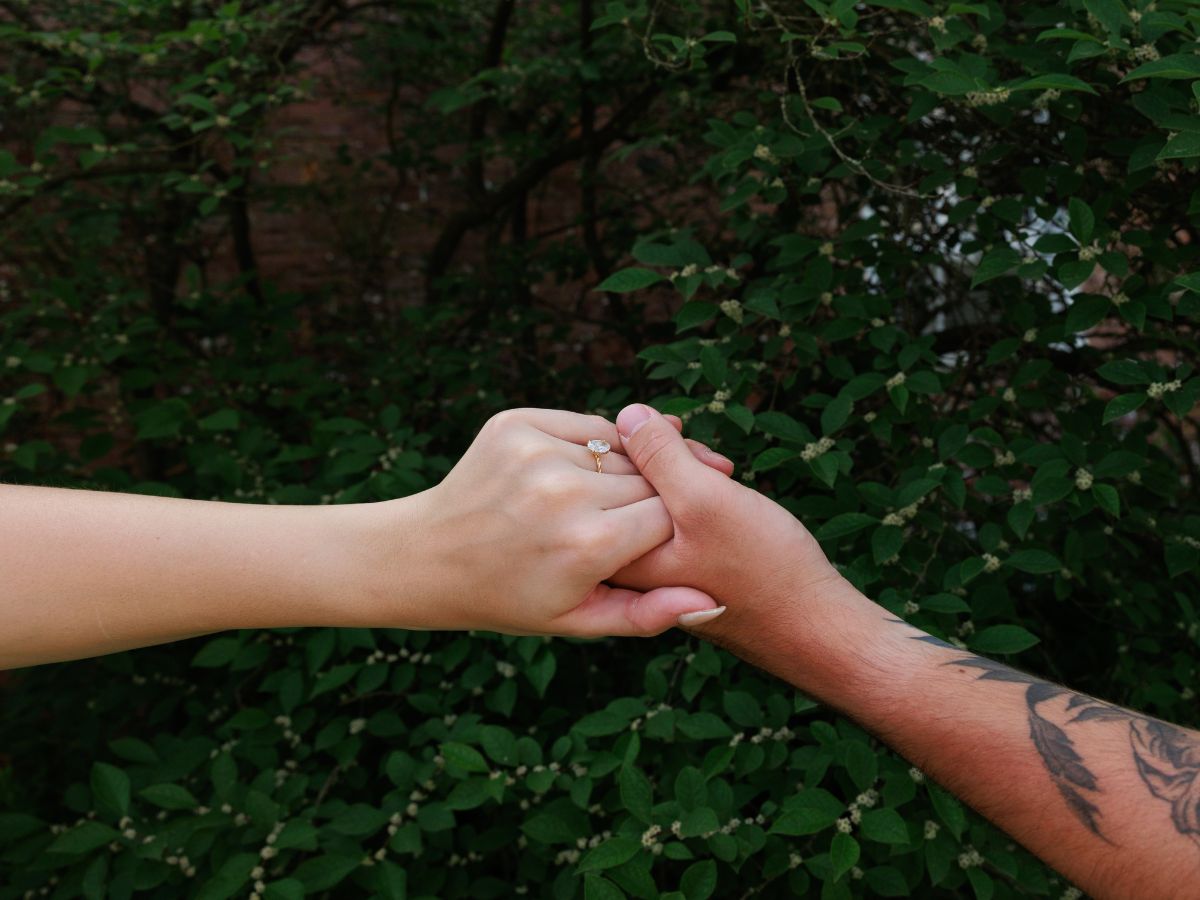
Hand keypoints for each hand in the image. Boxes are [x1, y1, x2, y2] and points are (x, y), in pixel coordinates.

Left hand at [367, 408, 732, 636]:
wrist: (426, 558)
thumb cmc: (508, 597)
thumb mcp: (578, 620)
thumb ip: (647, 613)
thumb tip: (711, 599)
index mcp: (591, 545)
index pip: (670, 516)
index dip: (666, 529)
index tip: (652, 541)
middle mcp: (567, 492)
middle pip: (647, 479)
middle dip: (646, 497)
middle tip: (619, 518)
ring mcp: (538, 451)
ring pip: (618, 448)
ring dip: (618, 469)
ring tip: (595, 498)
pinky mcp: (516, 423)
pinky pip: (583, 424)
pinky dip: (588, 444)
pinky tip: (571, 471)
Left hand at [609, 403, 853, 667]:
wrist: (807, 626)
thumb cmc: (761, 568)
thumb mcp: (708, 502)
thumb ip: (661, 458)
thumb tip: (627, 413)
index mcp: (609, 551)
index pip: (604, 469)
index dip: (654, 444)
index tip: (701, 458)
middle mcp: (614, 562)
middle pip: (618, 478)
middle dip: (667, 456)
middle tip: (718, 468)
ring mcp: (639, 564)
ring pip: (641, 489)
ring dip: (681, 469)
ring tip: (723, 474)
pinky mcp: (664, 563)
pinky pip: (657, 510)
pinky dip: (686, 490)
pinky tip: (719, 485)